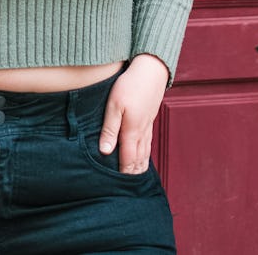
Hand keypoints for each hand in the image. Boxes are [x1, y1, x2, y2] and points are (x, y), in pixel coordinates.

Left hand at [98, 54, 168, 173]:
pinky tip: (143, 154)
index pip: (127, 158)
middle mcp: (142, 131)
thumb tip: (105, 151)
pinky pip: (148, 142)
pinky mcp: (150, 117)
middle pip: (138, 158)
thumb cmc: (130, 84)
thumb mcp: (114, 104)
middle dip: (132, 173)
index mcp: (132, 130)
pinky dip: (146, 153)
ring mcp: (148, 124)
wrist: (151, 69)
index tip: (116, 185)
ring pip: (145, 151)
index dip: (122, 172)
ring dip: (140, 165)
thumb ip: (110, 129)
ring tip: (135, 177)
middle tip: (126, 188)